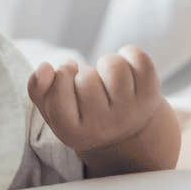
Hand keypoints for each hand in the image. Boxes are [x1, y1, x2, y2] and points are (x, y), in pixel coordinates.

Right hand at [28, 47, 166, 161]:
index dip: (61, 74)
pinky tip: (129, 73)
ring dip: (107, 64)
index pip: (58, 89)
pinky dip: (130, 54)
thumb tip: (45, 67)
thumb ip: (38, 90)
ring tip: (109, 81)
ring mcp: (130, 112)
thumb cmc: (83, 114)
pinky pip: (137, 57)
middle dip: (85, 73)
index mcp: (73, 133)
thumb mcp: (55, 110)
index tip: (68, 78)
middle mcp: (103, 127)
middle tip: (92, 89)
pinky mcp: (151, 96)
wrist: (128, 134)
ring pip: (112, 65)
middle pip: (86, 77)